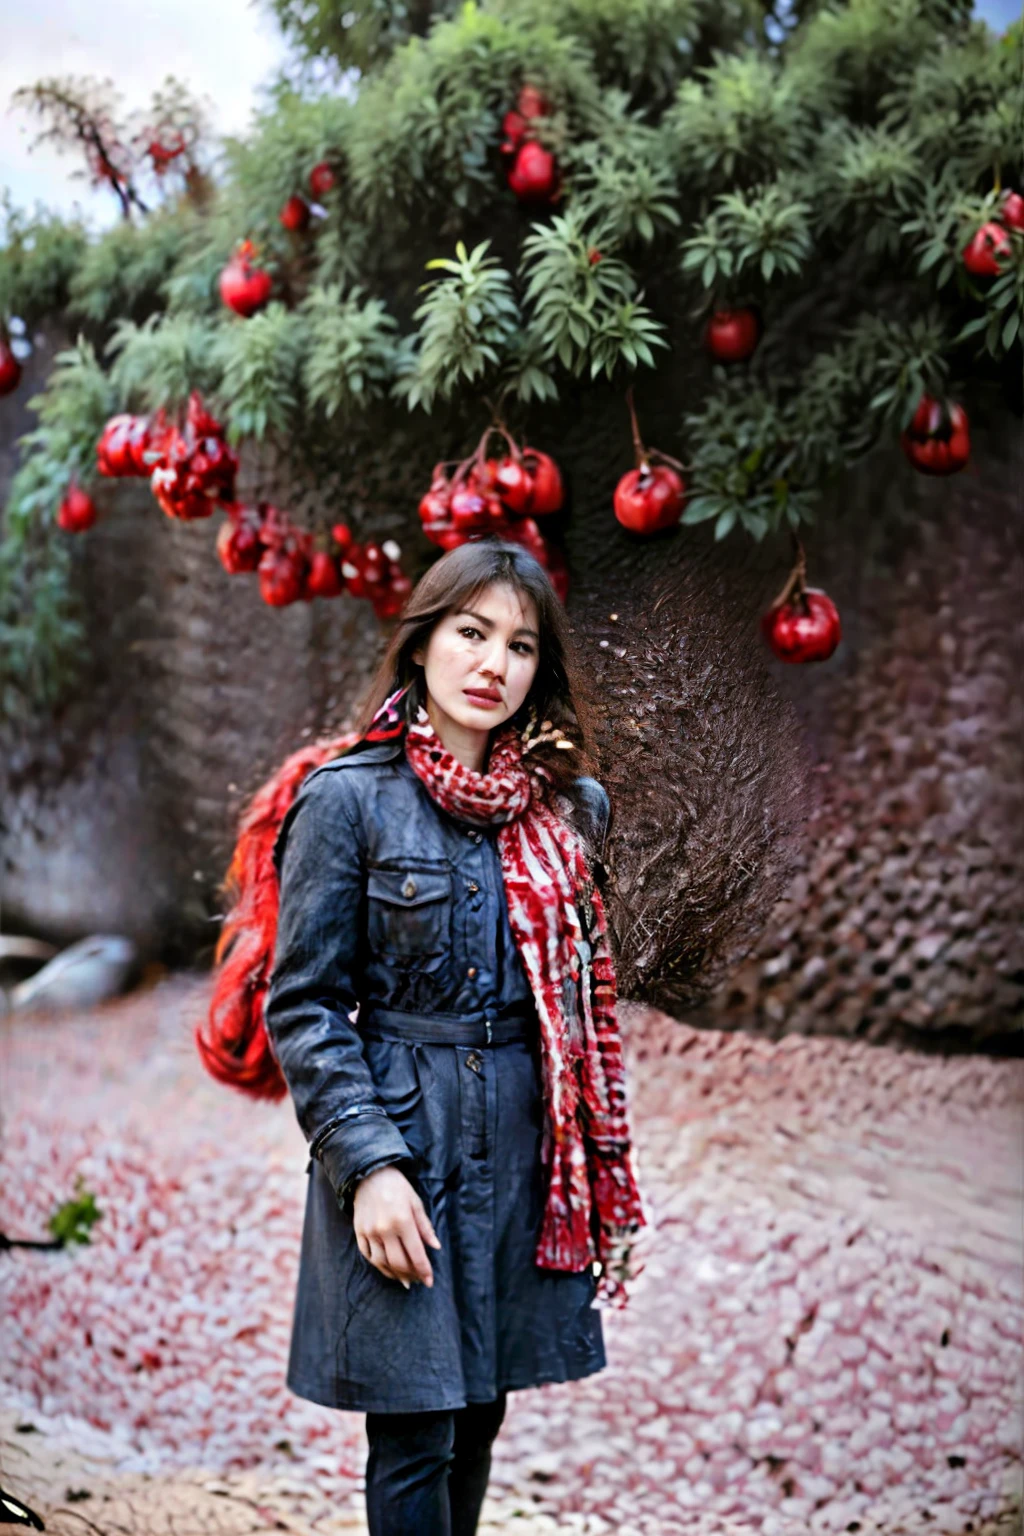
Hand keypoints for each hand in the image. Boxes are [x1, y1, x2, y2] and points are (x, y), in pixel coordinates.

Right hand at [353, 1165, 441, 1289]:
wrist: (370, 1175)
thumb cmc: (397, 1187)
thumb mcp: (416, 1203)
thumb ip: (425, 1227)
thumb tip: (436, 1247)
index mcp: (403, 1221)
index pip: (416, 1254)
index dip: (424, 1270)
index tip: (429, 1281)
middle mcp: (385, 1229)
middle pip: (398, 1263)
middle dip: (410, 1275)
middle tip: (417, 1280)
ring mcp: (370, 1232)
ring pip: (382, 1263)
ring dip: (395, 1275)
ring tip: (404, 1279)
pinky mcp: (359, 1233)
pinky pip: (369, 1256)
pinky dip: (379, 1266)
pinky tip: (388, 1269)